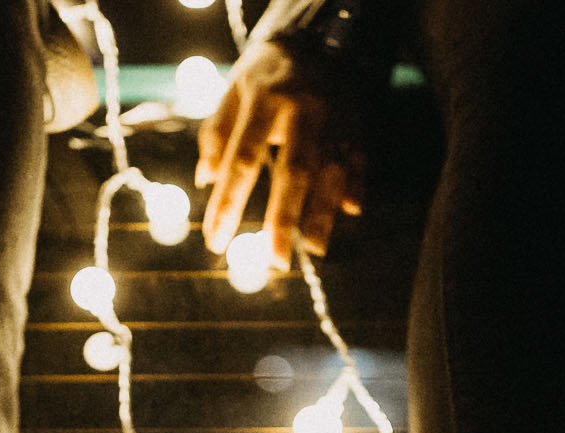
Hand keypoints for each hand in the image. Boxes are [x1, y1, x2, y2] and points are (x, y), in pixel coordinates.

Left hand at [196, 39, 365, 269]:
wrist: (318, 40)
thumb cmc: (266, 74)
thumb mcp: (233, 91)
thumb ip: (217, 133)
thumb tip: (205, 180)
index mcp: (263, 100)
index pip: (241, 159)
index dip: (227, 202)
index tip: (215, 240)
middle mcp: (302, 110)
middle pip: (293, 171)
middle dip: (284, 218)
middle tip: (276, 260)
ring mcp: (334, 118)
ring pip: (331, 171)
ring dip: (324, 213)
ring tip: (316, 250)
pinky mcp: (357, 125)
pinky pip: (360, 159)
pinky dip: (357, 185)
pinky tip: (352, 211)